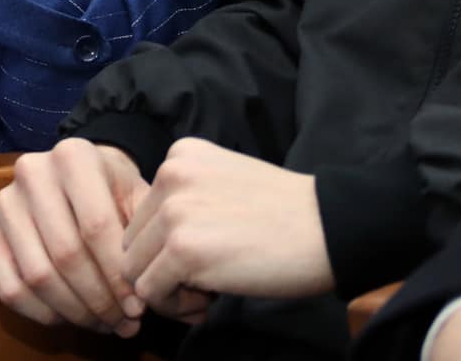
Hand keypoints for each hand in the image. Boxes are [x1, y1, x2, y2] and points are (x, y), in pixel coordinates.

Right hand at [0, 140, 151, 336]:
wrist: (75, 174)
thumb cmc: (112, 189)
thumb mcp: (137, 196)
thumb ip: (144, 236)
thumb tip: (143, 293)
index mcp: (73, 156)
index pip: (96, 226)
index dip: (119, 275)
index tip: (139, 307)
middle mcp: (31, 172)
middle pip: (66, 254)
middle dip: (99, 299)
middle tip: (124, 322)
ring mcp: (3, 202)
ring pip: (37, 276)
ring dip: (74, 312)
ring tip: (103, 323)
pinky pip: (10, 289)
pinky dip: (43, 314)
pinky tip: (70, 317)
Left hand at [119, 138, 332, 307]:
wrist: (327, 227)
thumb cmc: (284, 212)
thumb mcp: (223, 181)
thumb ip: (185, 200)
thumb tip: (148, 252)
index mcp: (179, 155)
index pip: (142, 213)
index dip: (165, 245)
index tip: (204, 256)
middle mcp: (170, 175)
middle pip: (133, 241)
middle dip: (161, 268)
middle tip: (203, 281)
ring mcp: (174, 212)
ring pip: (135, 269)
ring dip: (167, 288)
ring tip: (206, 290)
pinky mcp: (184, 249)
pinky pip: (150, 292)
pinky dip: (175, 305)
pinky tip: (210, 298)